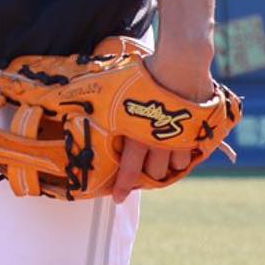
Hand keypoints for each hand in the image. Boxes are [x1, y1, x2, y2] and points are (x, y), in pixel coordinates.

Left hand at [111, 46, 213, 203]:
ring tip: (161, 156)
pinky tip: (180, 147)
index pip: (129, 170)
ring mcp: (180, 140)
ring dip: (167, 165)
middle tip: (142, 171)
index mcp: (136, 134)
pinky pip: (191, 154)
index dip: (123, 187)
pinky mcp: (198, 134)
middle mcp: (158, 143)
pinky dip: (184, 154)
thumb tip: (67, 99)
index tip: (118, 199)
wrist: (181, 64)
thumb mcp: (113, 87)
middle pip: (153, 171)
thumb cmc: (144, 75)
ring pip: (173, 165)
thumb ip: (99, 102)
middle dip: (147, 173)